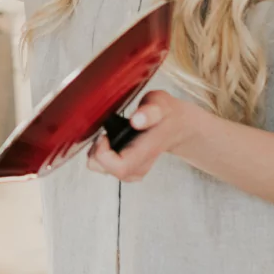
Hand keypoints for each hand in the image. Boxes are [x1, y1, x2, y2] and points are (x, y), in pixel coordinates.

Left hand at [86, 90, 203, 182]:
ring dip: (97, 153)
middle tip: (103, 133)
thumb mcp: (161, 103)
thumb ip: (150, 111)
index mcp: (146, 150)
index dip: (104, 153)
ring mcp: (134, 168)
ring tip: (105, 136)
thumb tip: (136, 120)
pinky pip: (106, 168)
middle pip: (107, 170)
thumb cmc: (166, 113)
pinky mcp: (129, 168)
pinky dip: (101, 155)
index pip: (120, 167)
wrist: (178, 125)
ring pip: (104, 170)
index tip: (104, 134)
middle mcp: (139, 165)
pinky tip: (107, 141)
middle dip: (96, 152)